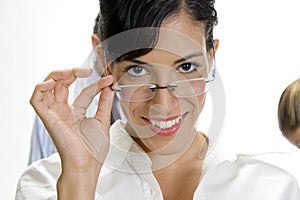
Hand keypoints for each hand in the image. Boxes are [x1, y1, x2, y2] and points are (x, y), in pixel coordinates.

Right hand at [30, 68, 114, 198]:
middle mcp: (64, 111)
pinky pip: (36, 100)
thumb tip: (109, 87)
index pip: (85, 91)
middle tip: (86, 70)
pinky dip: (40, 88)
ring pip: (47, 87)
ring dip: (56, 75)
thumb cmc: (94, 149)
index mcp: (76, 112)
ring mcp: (55, 114)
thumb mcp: (102, 120)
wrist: (87, 164)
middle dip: (72, 73)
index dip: (97, 83)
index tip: (109, 80)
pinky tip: (53, 83)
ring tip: (70, 72)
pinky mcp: (48, 118)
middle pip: (61, 84)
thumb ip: (104, 102)